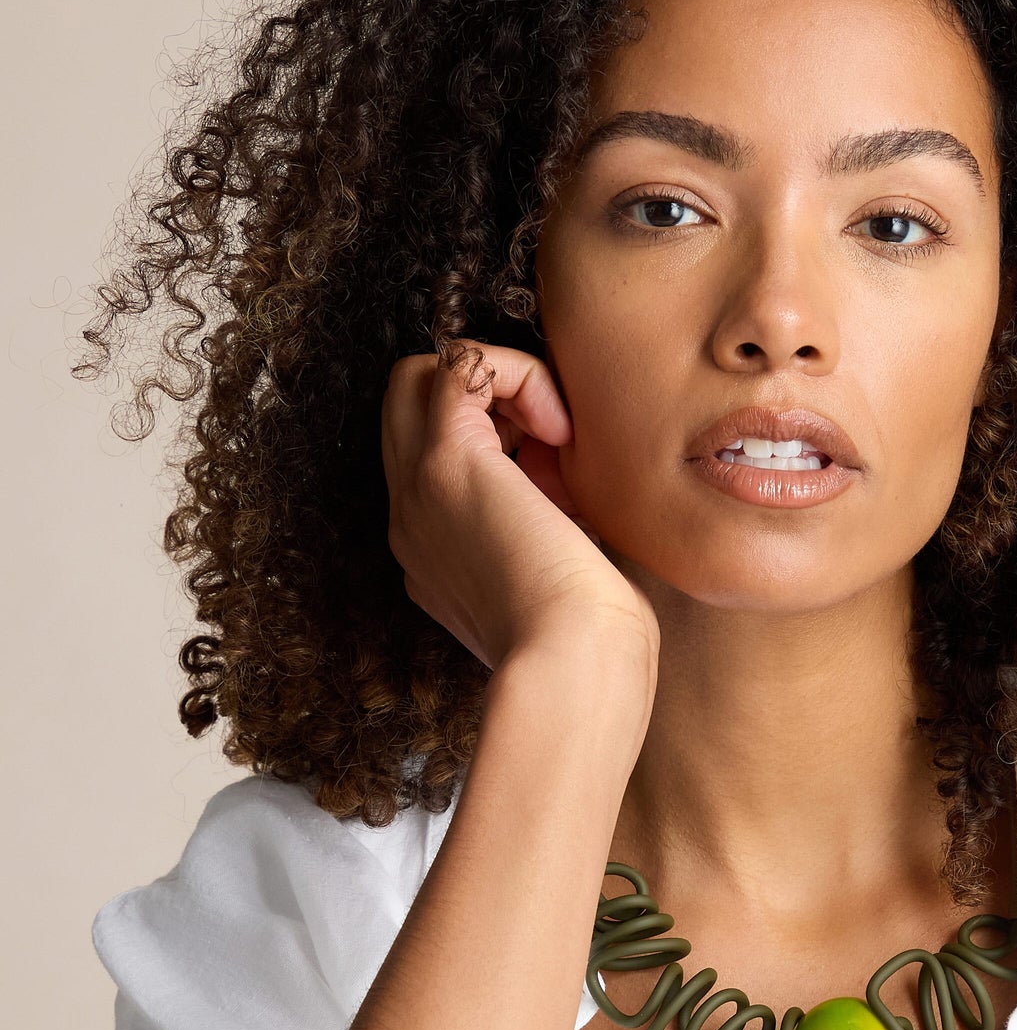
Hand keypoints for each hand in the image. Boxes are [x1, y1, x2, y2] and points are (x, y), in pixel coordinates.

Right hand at [381, 340, 658, 673]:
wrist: (575, 667)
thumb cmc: (593, 643)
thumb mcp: (563, 579)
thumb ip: (552, 531)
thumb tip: (567, 492)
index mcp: (434, 552)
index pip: (435, 458)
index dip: (501, 443)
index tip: (563, 483)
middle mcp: (412, 519)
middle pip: (409, 409)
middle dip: (484, 400)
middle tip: (552, 442)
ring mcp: (417, 491)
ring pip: (418, 377)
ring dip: (495, 382)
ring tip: (557, 436)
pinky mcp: (447, 463)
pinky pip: (460, 362)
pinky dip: (517, 372)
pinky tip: (561, 429)